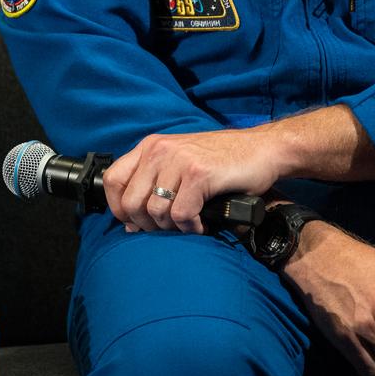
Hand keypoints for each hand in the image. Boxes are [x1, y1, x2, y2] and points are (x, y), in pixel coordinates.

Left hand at [101, 128, 282, 232]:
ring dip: (172, 227)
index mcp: (150, 147)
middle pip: (131, 202)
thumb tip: (131, 225)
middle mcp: (159, 150)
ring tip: (189, 223)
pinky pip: (181, 214)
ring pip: (155, 212)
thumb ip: (154, 186)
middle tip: (169, 228)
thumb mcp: (180, 165)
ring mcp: (178, 160)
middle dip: (148, 226)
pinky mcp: (199, 174)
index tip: (136, 224)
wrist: (262, 150)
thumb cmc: (222, 163)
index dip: (119, 208)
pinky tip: (202, 223)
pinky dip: (191, 227)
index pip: (112, 180)